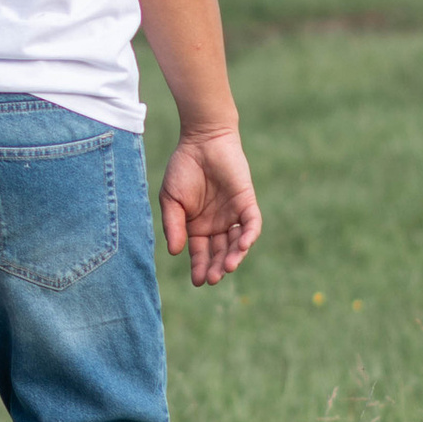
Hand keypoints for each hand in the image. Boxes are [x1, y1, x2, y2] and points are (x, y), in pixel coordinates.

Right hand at [159, 125, 259, 287]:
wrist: (201, 140)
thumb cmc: (183, 168)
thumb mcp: (171, 200)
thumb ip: (174, 225)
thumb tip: (175, 252)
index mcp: (197, 228)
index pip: (201, 254)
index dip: (200, 267)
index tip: (198, 281)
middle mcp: (217, 226)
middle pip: (220, 253)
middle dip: (217, 267)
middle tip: (213, 278)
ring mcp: (233, 216)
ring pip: (237, 243)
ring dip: (234, 257)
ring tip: (227, 268)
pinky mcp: (247, 203)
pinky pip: (251, 224)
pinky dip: (248, 236)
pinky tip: (241, 246)